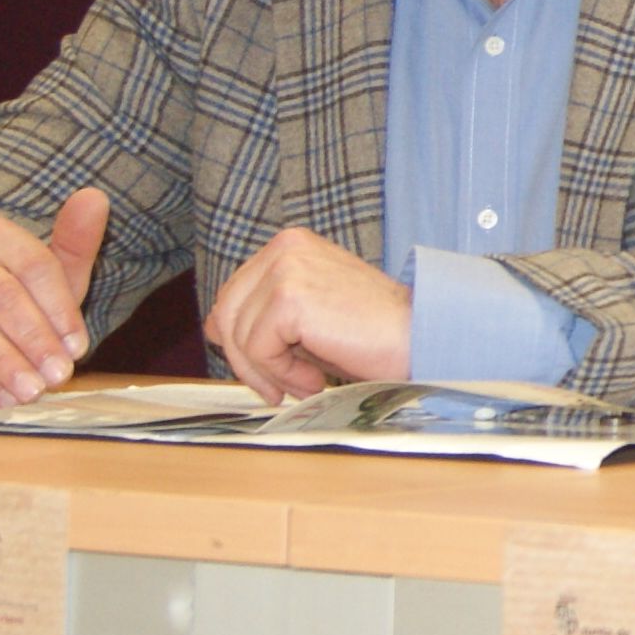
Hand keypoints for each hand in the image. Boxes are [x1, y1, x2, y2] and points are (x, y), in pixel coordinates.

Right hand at [0, 190, 110, 403]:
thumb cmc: (23, 291)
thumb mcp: (55, 271)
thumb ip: (76, 240)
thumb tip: (95, 197)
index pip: (35, 266)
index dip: (59, 310)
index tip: (78, 347)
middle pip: (0, 296)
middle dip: (34, 340)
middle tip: (59, 375)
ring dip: (5, 362)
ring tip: (33, 390)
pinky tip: (3, 395)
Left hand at [204, 226, 415, 397]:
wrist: (420, 337)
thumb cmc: (373, 331)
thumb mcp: (309, 314)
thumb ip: (265, 312)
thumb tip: (214, 327)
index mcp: (289, 245)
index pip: (234, 295)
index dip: (241, 340)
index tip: (268, 370)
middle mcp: (283, 248)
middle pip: (226, 314)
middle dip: (247, 361)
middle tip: (278, 389)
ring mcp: (285, 269)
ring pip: (238, 336)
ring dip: (269, 373)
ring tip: (306, 384)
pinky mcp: (289, 298)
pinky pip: (258, 349)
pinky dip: (282, 375)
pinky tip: (315, 381)